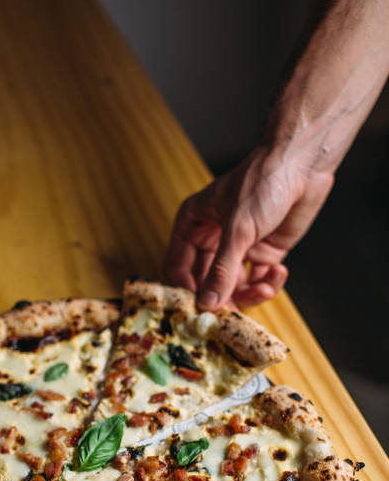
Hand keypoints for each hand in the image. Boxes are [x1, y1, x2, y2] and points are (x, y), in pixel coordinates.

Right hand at [163, 146, 333, 309]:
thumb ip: (221, 270)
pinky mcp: (263, 253)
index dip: (184, 291)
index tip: (196, 311)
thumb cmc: (263, 181)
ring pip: (233, 288)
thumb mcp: (238, 229)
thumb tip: (206, 304)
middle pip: (205, 283)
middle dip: (220, 299)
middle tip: (231, 315)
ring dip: (249, 294)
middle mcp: (212, 240)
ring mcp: (238, 249)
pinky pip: (257, 281)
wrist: (304, 165)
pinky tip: (278, 272)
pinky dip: (268, 283)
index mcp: (193, 225)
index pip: (177, 268)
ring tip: (263, 287)